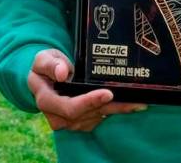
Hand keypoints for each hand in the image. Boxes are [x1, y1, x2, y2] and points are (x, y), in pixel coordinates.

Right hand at [26, 48, 147, 131]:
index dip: (89, 102)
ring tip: (137, 103)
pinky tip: (129, 105)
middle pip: (87, 115)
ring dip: (116, 111)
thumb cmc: (45, 66)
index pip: (69, 107)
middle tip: (133, 101)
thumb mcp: (43, 59)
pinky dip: (113, 112)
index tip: (108, 93)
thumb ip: (51, 64)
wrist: (45, 78)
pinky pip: (98, 119)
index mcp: (46, 100)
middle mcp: (57, 116)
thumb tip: (62, 73)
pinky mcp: (79, 121)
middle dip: (110, 107)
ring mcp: (68, 121)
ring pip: (95, 118)